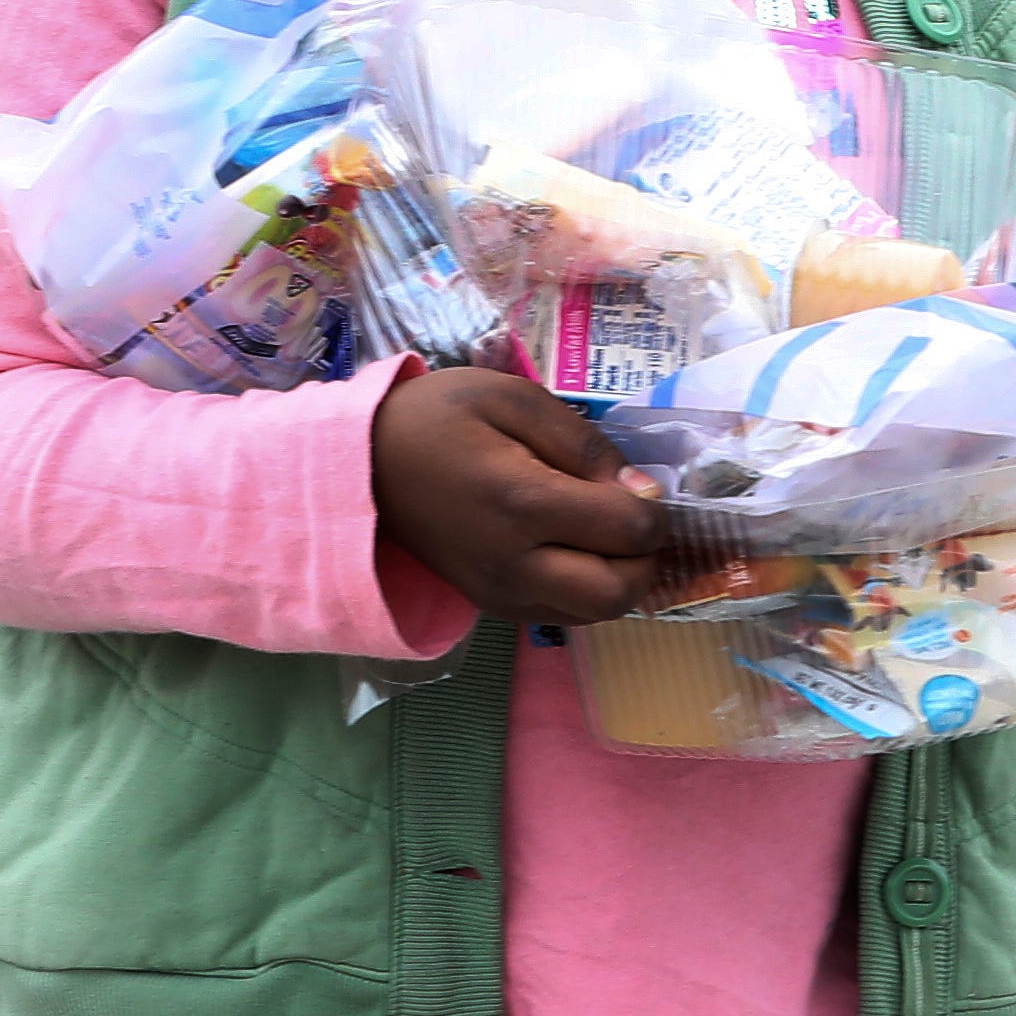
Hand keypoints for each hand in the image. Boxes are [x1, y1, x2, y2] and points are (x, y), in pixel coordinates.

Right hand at [369, 367, 668, 627]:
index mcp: (522, 503)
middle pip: (618, 593)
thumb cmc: (436, 418)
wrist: (362, 466)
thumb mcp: (511, 398)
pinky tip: (573, 550)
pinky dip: (585, 591)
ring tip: (603, 533)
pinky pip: (563, 617)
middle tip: (631, 517)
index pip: (628, 530)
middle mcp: (515, 564)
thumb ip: (583, 442)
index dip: (652, 507)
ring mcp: (502, 595)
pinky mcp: (493, 607)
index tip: (636, 482)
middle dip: (645, 558)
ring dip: (618, 579)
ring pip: (595, 615)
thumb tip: (640, 491)